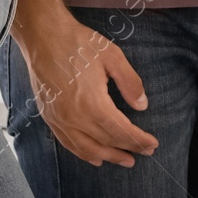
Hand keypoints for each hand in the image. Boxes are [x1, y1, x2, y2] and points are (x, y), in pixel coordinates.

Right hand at [19, 16, 159, 167]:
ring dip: (108, 157)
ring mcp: (60, 120)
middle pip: (106, 142)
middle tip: (145, 153)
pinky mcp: (50, 118)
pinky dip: (84, 154)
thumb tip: (142, 106)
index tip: (153, 144)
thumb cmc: (79, 43)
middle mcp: (75, 117)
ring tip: (125, 160)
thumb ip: (130, 82)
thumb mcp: (113, 56)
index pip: (120, 130)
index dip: (138, 140)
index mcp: (92, 103)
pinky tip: (95, 158)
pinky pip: (68, 143)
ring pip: (87, 149)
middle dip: (128, 149)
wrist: (44, 37)